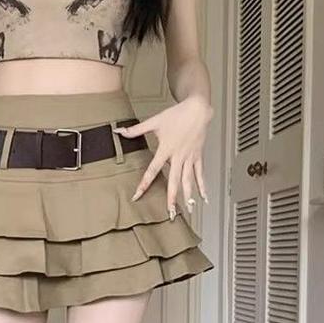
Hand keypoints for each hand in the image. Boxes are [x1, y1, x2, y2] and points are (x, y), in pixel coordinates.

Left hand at [115, 96, 212, 219]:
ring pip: (188, 181)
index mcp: (166, 150)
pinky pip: (200, 174)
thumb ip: (136, 130)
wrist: (197, 109)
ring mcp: (189, 158)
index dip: (144, 184)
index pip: (152, 171)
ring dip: (188, 197)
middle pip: (174, 181)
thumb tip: (119, 131)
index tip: (138, 196)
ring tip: (188, 211)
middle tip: (170, 213)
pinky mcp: (198, 157)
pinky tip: (204, 198)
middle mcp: (179, 157)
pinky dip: (202, 187)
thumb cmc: (177, 115)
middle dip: (172, 199)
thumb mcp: (154, 121)